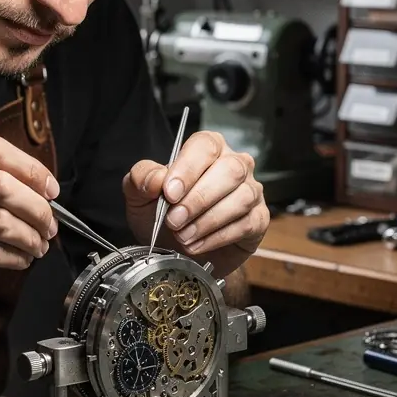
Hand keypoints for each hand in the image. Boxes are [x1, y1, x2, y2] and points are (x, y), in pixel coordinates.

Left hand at [123, 131, 268, 278]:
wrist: (174, 249)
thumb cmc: (160, 214)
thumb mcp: (139, 194)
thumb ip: (142, 178)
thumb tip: (156, 179)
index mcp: (208, 149)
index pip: (205, 146)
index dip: (188, 169)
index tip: (170, 193)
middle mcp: (235, 165)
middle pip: (230, 170)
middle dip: (199, 199)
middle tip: (174, 220)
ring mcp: (251, 191)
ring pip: (242, 198)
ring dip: (208, 220)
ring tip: (182, 236)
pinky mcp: (258, 220)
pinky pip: (246, 224)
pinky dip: (217, 238)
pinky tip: (196, 245)